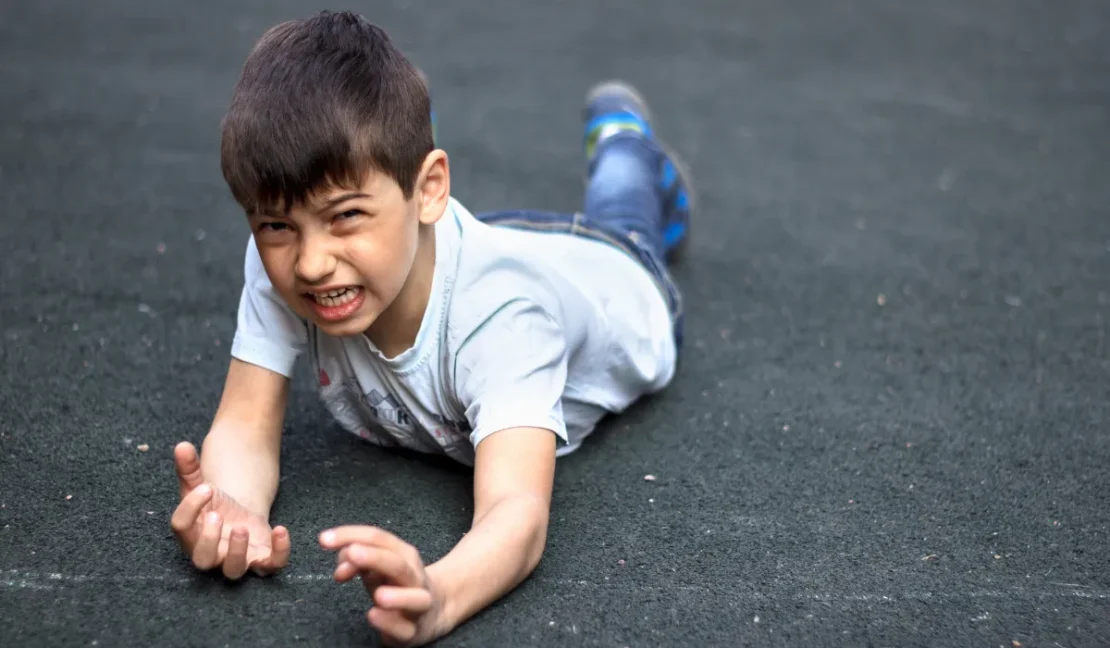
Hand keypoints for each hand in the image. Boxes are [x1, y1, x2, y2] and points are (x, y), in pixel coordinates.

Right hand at [170, 442, 289, 578]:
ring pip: (233, 570)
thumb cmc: (215, 506)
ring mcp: (236, 560)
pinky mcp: (261, 561)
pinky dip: (279, 552)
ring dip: (237, 552)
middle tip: (217, 516)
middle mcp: (210, 553)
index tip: (207, 487)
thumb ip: (190, 469)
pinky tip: (281, 530)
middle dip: (209, 540)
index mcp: (190, 534)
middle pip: (202, 559)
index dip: (190, 507)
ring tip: (241, 527)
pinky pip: (271, 566)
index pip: (181, 527)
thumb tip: (181, 445)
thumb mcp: (201, 486)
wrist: (241, 518)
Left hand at [320, 526, 445, 646]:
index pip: (379, 538)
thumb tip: (342, 562)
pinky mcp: (413, 631)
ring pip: (416, 599)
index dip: (351, 535)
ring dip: (397, 597)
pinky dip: (390, 623)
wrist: (434, 611)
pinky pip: (404, 629)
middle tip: (352, 553)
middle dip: (375, 558)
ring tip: (378, 595)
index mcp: (404, 555)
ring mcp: (418, 605)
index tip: (324, 539)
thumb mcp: (378, 568)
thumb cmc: (398, 585)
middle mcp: (414, 577)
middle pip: (398, 564)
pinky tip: (374, 616)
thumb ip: (357, 560)